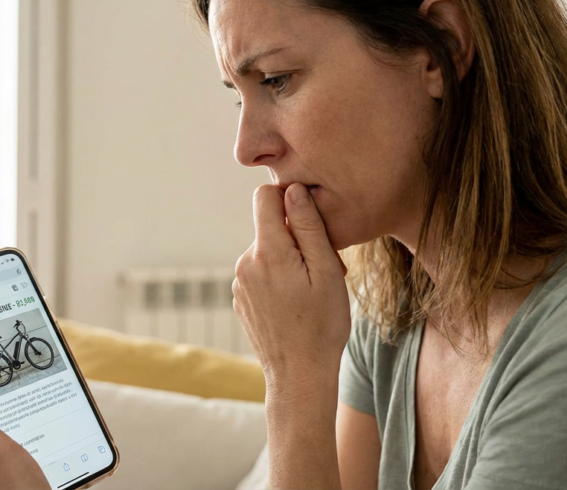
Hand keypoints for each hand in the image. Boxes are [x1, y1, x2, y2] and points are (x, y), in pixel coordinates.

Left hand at [233, 183, 350, 390]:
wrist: (299, 375)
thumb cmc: (322, 324)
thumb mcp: (326, 271)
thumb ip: (308, 227)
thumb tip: (293, 191)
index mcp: (268, 251)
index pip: (264, 197)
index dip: (289, 199)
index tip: (310, 219)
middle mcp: (245, 263)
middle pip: (270, 227)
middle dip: (296, 238)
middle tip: (324, 269)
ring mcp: (239, 283)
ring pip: (267, 252)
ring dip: (289, 261)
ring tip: (311, 291)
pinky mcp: (240, 299)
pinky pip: (260, 274)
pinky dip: (278, 279)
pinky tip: (295, 304)